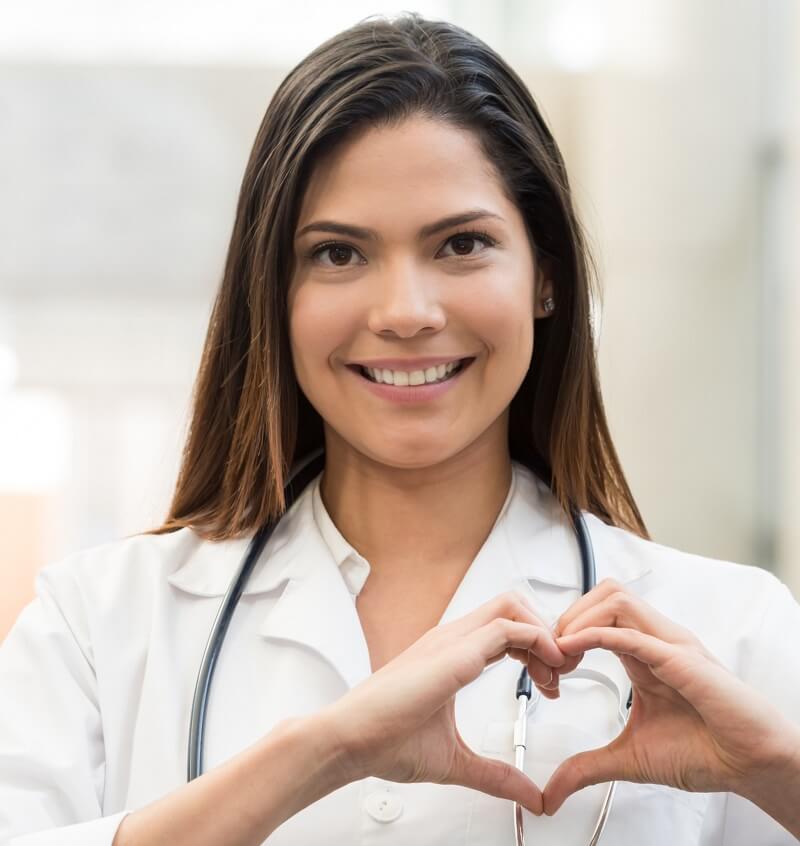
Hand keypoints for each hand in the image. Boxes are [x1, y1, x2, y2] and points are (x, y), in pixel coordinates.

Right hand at [318, 591, 579, 813]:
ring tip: (557, 669)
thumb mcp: (455, 759)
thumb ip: (496, 775)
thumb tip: (530, 796)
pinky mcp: (452, 653)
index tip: (552, 681)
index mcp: (451, 654)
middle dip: (546, 632)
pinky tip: (547, 669)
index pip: (505, 628)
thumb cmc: (385, 741)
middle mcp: (452, 638)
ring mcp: (450, 640)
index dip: (536, 647)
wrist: (348, 741)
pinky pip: (505, 628)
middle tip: (562, 671)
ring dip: (543, 632)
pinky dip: (535, 640)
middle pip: (513, 605)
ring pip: (512, 605)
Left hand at [542, 578, 799, 823]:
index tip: (549, 666)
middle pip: (602, 594)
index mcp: (642, 653)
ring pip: (616, 599)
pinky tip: (574, 648)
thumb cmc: (705, 752)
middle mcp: (654, 640)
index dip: (564, 631)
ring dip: (580, 619)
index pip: (595, 614)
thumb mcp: (630, 758)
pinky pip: (634, 632)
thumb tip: (552, 790)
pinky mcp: (682, 658)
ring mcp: (669, 644)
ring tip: (564, 654)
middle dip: (567, 617)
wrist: (751, 765)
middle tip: (552, 656)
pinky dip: (597, 634)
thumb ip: (587, 767)